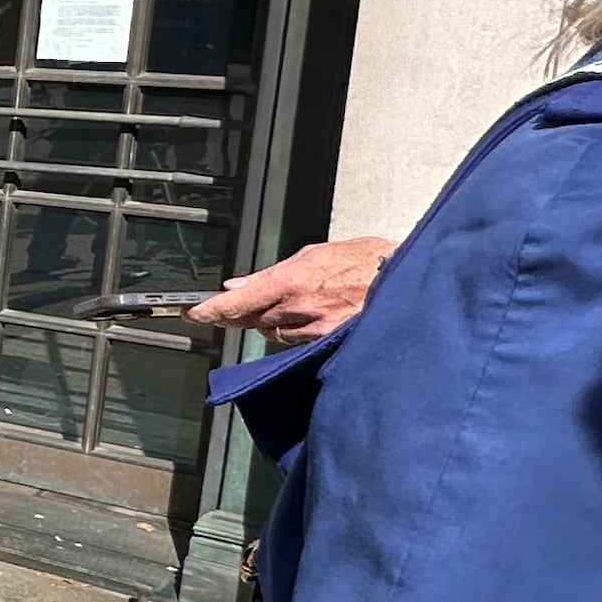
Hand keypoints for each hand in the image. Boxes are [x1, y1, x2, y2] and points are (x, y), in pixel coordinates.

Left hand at [187, 236, 391, 344]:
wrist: (408, 280)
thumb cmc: (368, 261)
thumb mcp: (315, 255)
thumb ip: (271, 273)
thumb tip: (237, 285)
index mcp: (292, 282)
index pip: (237, 303)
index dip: (211, 312)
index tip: (192, 315)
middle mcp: (300, 310)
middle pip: (255, 320)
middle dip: (256, 311)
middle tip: (278, 297)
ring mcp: (316, 332)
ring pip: (278, 334)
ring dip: (282, 322)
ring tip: (313, 302)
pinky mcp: (332, 347)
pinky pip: (302, 345)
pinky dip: (303, 334)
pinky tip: (323, 318)